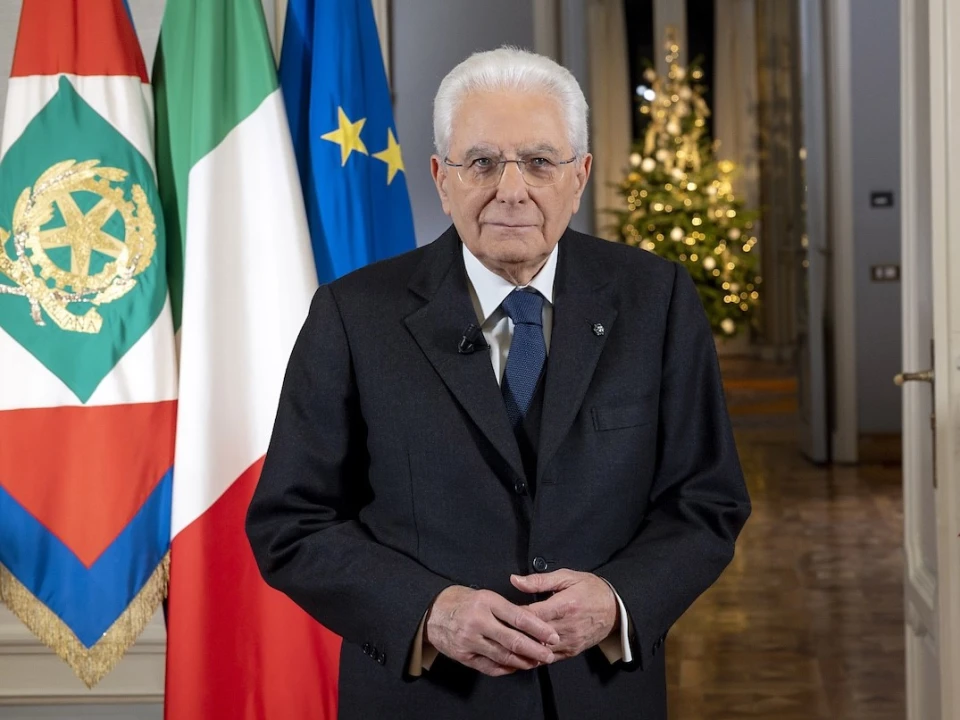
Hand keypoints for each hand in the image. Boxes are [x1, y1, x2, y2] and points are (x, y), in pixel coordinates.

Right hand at [424, 586, 559, 676]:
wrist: (432, 612)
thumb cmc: (463, 601)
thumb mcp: (485, 595)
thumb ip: (507, 609)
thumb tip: (533, 623)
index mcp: (486, 601)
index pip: (519, 617)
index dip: (539, 629)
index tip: (553, 636)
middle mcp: (478, 621)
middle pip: (513, 640)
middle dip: (535, 649)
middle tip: (549, 655)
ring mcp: (469, 640)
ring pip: (503, 656)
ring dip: (523, 661)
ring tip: (536, 662)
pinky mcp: (464, 655)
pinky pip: (489, 666)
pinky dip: (506, 668)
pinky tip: (516, 666)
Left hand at [510, 570, 617, 660]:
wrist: (615, 608)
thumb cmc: (590, 588)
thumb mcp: (566, 577)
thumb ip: (539, 580)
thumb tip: (514, 580)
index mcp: (564, 606)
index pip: (532, 615)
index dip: (514, 615)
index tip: (500, 613)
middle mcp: (566, 627)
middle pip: (533, 635)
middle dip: (514, 633)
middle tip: (496, 630)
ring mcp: (570, 641)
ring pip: (539, 650)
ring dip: (522, 647)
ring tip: (504, 643)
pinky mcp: (572, 651)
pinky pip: (549, 658)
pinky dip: (534, 657)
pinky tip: (521, 653)